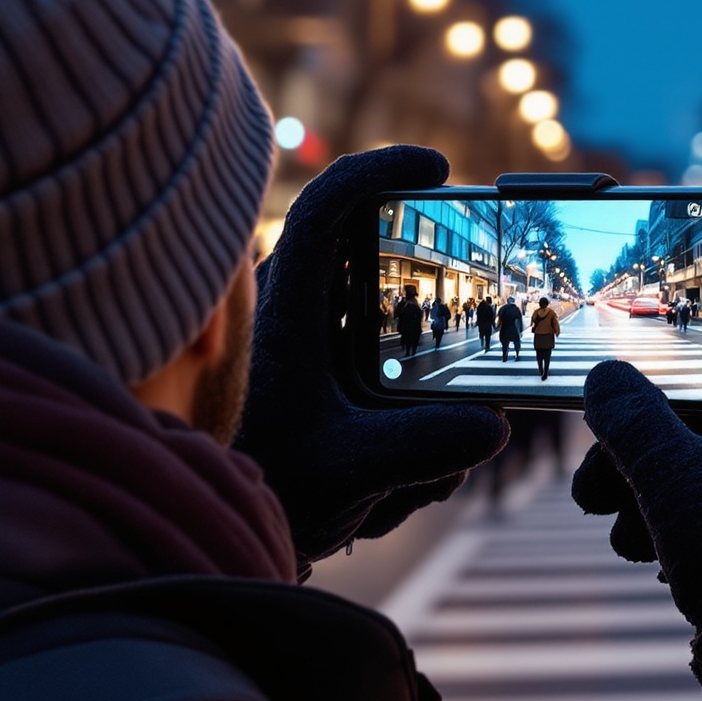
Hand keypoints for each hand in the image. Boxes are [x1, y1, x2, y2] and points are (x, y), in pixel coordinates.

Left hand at [236, 147, 507, 572]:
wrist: (211, 533)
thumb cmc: (261, 488)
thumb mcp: (344, 471)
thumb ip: (417, 448)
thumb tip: (490, 428)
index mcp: (286, 305)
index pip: (329, 206)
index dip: (381, 170)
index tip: (435, 166)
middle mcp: (292, 312)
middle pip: (383, 282)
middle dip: (431, 348)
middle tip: (464, 392)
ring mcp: (308, 348)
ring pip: (391, 348)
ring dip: (417, 418)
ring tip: (404, 487)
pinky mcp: (322, 384)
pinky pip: (384, 387)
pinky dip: (404, 441)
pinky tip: (391, 499)